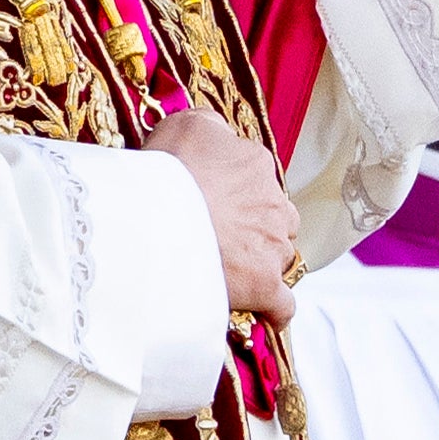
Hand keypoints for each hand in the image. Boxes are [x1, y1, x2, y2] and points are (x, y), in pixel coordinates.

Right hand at [149, 107, 300, 324]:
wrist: (156, 215)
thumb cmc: (168, 169)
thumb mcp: (187, 124)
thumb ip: (212, 126)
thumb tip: (222, 134)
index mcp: (257, 165)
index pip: (259, 180)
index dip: (238, 195)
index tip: (216, 204)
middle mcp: (273, 204)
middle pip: (276, 219)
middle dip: (257, 228)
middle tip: (223, 238)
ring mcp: (271, 246)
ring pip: (280, 257)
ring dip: (262, 263)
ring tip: (232, 272)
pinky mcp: (264, 285)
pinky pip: (282, 303)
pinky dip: (277, 310)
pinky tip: (268, 315)